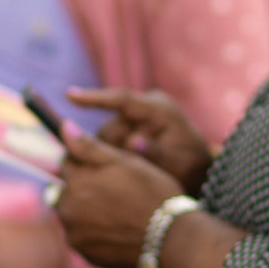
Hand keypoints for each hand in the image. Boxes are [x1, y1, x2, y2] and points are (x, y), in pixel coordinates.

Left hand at [52, 132, 185, 267]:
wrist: (171, 237)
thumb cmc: (151, 193)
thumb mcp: (123, 162)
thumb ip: (89, 146)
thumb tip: (64, 126)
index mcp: (76, 182)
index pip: (66, 162)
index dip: (85, 160)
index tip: (106, 167)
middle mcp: (68, 210)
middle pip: (65, 190)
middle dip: (82, 187)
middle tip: (114, 190)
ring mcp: (75, 235)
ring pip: (73, 214)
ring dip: (85, 210)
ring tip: (117, 211)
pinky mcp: (85, 254)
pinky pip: (83, 236)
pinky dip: (94, 231)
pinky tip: (117, 228)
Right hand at [68, 88, 214, 194]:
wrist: (199, 171)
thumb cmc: (190, 167)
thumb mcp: (177, 163)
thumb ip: (155, 152)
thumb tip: (133, 141)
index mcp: (159, 109)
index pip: (122, 99)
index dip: (95, 98)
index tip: (70, 95)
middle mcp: (147, 107)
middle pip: (111, 126)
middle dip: (112, 150)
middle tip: (125, 172)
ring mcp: (139, 117)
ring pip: (108, 136)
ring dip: (114, 155)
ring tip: (133, 172)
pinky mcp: (134, 127)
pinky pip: (114, 140)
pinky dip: (115, 154)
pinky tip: (127, 167)